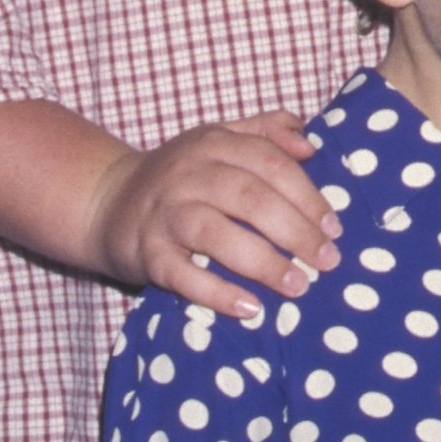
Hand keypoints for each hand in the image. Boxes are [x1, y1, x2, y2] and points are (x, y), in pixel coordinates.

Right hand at [89, 115, 338, 323]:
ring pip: (217, 235)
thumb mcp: (218, 140)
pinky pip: (183, 276)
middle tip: (328, 260)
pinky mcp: (147, 253)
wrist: (106, 202)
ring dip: (263, 263)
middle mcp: (188, 174)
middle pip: (250, 198)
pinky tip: (250, 308)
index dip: (307, 195)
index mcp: (212, 143)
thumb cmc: (180, 175)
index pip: (269, 163)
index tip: (334, 227)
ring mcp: (165, 214)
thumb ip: (265, 132)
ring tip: (298, 287)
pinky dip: (217, 293)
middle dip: (296, 231)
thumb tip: (310, 144)